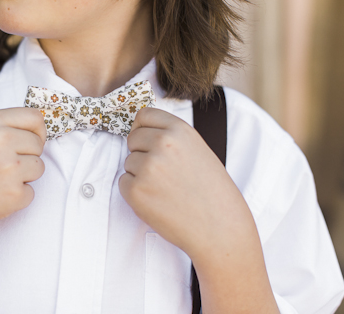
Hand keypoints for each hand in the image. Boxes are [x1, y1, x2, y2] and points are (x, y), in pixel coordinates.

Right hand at [0, 107, 46, 245]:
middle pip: (38, 145)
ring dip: (23, 177)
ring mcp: (10, 169)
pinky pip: (30, 194)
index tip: (31, 140)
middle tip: (0, 167)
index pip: (35, 117)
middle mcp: (3, 141)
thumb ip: (1, 127)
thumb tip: (35, 127)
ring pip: (39, 169)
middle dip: (27, 156)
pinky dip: (16, 199)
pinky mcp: (14, 195)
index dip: (37, 131)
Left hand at [120, 107, 279, 312]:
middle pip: (132, 138)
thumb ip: (171, 137)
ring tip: (166, 189)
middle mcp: (161, 144)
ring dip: (140, 175)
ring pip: (128, 162)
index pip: (143, 115)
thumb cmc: (211, 191)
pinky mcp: (135, 191)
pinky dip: (135, 193)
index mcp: (179, 130)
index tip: (148, 141)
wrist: (220, 228)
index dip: (143, 129)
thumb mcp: (198, 150)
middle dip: (141, 153)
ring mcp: (147, 167)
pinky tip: (158, 201)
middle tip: (163, 173)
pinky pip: (123, 183)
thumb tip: (139, 128)